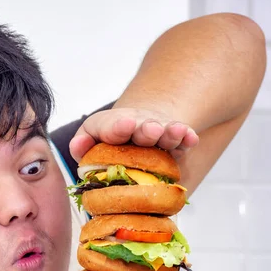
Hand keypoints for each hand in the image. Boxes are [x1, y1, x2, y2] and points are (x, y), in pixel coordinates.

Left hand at [69, 107, 199, 161]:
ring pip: (164, 132)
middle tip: (151, 130)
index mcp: (111, 126)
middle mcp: (136, 126)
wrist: (137, 127)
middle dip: (146, 130)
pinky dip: (187, 138)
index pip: (111, 126)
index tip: (125, 124)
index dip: (117, 127)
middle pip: (142, 128)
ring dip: (169, 133)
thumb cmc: (108, 141)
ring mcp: (157, 132)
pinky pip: (182, 139)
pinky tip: (191, 138)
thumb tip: (78, 145)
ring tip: (174, 132)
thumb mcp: (91, 139)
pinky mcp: (174, 141)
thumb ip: (81, 144)